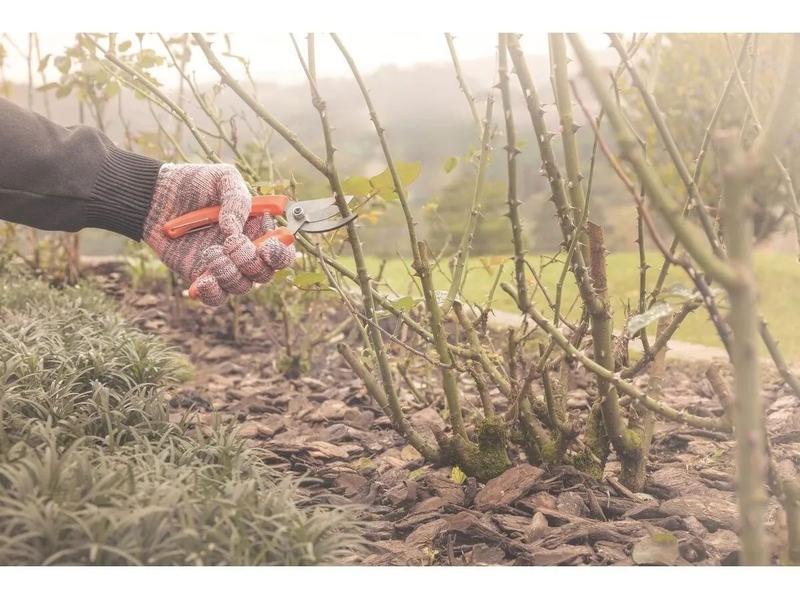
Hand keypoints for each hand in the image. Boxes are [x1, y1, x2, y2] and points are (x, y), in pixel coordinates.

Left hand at [143, 163, 294, 305]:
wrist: (156, 197)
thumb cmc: (194, 184)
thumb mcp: (222, 177)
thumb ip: (237, 199)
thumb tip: (235, 230)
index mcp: (258, 230)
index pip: (282, 252)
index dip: (281, 255)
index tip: (268, 247)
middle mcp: (245, 252)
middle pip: (264, 274)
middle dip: (250, 261)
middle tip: (231, 243)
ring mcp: (224, 267)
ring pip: (241, 287)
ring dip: (230, 273)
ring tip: (211, 252)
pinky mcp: (202, 278)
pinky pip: (216, 298)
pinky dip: (213, 293)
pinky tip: (203, 280)